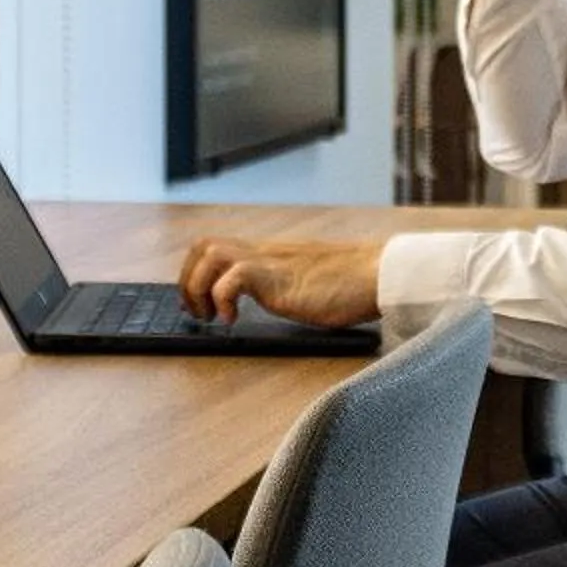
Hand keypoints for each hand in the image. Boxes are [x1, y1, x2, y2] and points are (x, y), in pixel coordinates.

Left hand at [178, 236, 383, 328]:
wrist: (377, 275)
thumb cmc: (351, 285)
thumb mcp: (305, 284)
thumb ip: (285, 286)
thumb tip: (276, 301)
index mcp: (267, 255)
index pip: (214, 247)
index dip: (195, 273)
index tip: (197, 303)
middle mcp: (262, 253)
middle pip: (202, 245)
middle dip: (188, 279)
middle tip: (197, 311)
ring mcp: (269, 263)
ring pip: (210, 253)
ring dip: (199, 286)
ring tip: (210, 316)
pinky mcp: (277, 277)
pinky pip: (232, 277)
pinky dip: (222, 299)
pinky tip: (233, 320)